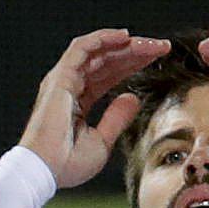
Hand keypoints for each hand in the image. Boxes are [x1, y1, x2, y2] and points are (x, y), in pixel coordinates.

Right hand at [20, 29, 170, 187]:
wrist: (46, 170)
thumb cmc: (68, 163)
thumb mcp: (103, 141)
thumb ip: (117, 117)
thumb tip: (133, 98)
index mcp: (79, 102)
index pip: (109, 75)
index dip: (133, 65)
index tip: (158, 60)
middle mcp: (70, 86)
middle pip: (107, 60)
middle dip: (135, 52)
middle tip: (162, 47)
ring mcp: (64, 80)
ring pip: (98, 51)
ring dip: (126, 44)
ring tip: (151, 44)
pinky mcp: (61, 77)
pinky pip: (82, 48)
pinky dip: (103, 39)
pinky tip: (126, 37)